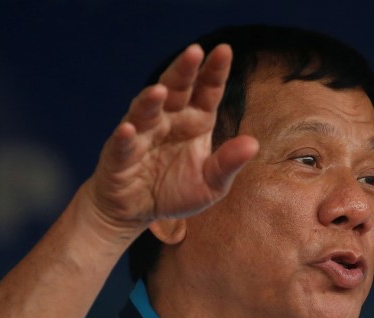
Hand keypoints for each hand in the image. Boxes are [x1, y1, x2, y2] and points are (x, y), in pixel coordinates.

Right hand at [84, 44, 258, 232]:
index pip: (207, 91)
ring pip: (146, 111)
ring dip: (151, 100)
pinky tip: (128, 129)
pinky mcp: (119, 154)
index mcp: (195, 120)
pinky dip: (125, 136)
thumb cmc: (176, 192)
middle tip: (194, 51)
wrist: (139, 212)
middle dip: (184, 71)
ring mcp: (142, 133)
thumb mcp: (211, 184)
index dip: (214, 71)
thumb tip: (253, 144)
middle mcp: (168, 120)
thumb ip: (228, 164)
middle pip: (176, 90)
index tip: (224, 50)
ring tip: (160, 90)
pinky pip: (123, 143)